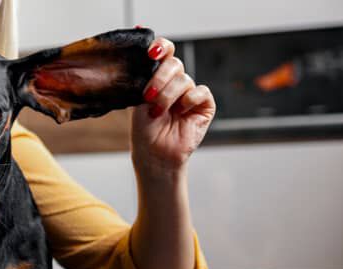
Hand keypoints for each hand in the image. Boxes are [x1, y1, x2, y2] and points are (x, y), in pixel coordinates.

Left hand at [131, 37, 215, 176]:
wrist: (154, 153)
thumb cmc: (144, 129)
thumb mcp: (138, 98)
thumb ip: (144, 74)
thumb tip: (142, 41)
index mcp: (158, 77)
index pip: (164, 51)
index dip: (161, 47)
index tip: (151, 52)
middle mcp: (175, 82)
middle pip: (174, 63)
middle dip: (160, 77)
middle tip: (148, 95)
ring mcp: (190, 93)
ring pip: (184, 79)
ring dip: (168, 95)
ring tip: (158, 112)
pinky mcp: (204, 105)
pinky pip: (200, 91)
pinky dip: (189, 99)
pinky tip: (180, 112)